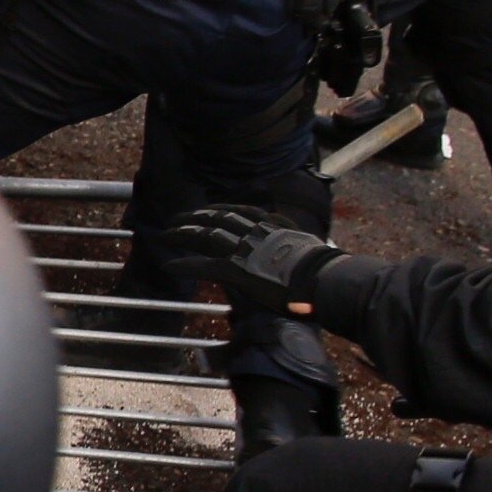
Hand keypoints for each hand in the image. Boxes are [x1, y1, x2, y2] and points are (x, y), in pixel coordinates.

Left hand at [162, 204, 340, 315]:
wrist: (325, 281)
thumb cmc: (326, 273)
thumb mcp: (313, 251)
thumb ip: (297, 250)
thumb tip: (296, 258)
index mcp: (276, 226)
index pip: (244, 212)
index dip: (222, 210)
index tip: (210, 211)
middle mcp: (258, 232)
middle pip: (219, 218)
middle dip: (195, 217)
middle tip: (178, 218)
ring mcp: (245, 250)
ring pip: (206, 236)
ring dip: (182, 234)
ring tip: (165, 235)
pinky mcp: (237, 270)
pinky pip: (203, 266)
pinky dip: (184, 265)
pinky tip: (169, 266)